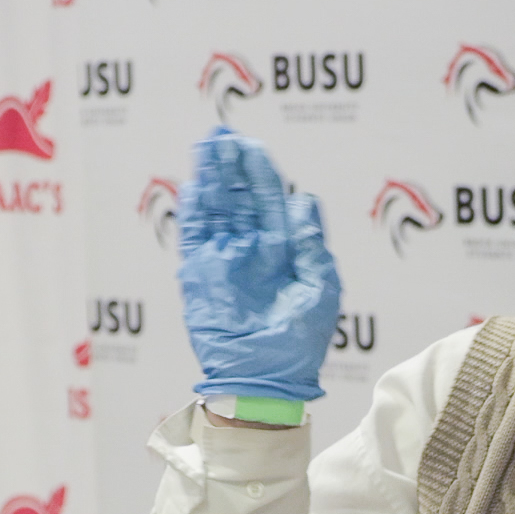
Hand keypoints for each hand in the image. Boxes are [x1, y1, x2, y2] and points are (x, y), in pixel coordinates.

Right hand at [176, 127, 340, 404]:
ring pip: (217, 209)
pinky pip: (195, 237)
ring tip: (206, 148)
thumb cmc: (300, 341)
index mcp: (284, 250)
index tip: (251, 146)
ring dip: (211, 178)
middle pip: (240, 197)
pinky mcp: (201, 275)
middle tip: (221, 135)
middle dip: (231, 166)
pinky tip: (195, 186)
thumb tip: (303, 201)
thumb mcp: (320, 289)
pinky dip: (194, 212)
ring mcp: (225, 260)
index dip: (261, 172)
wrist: (266, 378)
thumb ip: (312, 245)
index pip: (270, 200)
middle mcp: (253, 249)